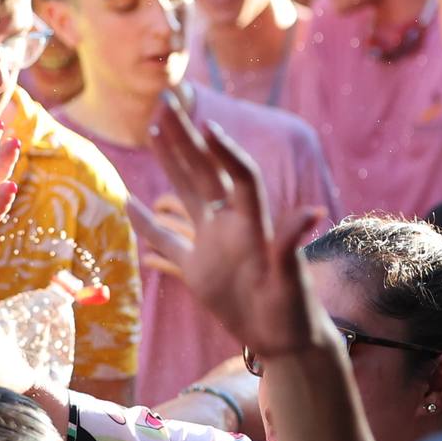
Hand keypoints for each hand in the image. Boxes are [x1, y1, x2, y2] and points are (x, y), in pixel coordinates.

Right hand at [143, 97, 323, 360]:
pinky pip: (166, 239)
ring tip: (153, 129)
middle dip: (187, 137)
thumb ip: (292, 246)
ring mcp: (211, 243)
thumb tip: (313, 212)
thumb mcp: (292, 280)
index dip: (225, 152)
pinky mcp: (196, 267)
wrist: (284, 339)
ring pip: (185, 192)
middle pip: (206, 171)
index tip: (206, 125)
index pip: (240, 177)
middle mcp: (231, 224)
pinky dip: (146, 222)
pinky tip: (128, 200)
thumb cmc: (295, 310)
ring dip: (170, 161)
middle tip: (166, 101)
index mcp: (255, 224)